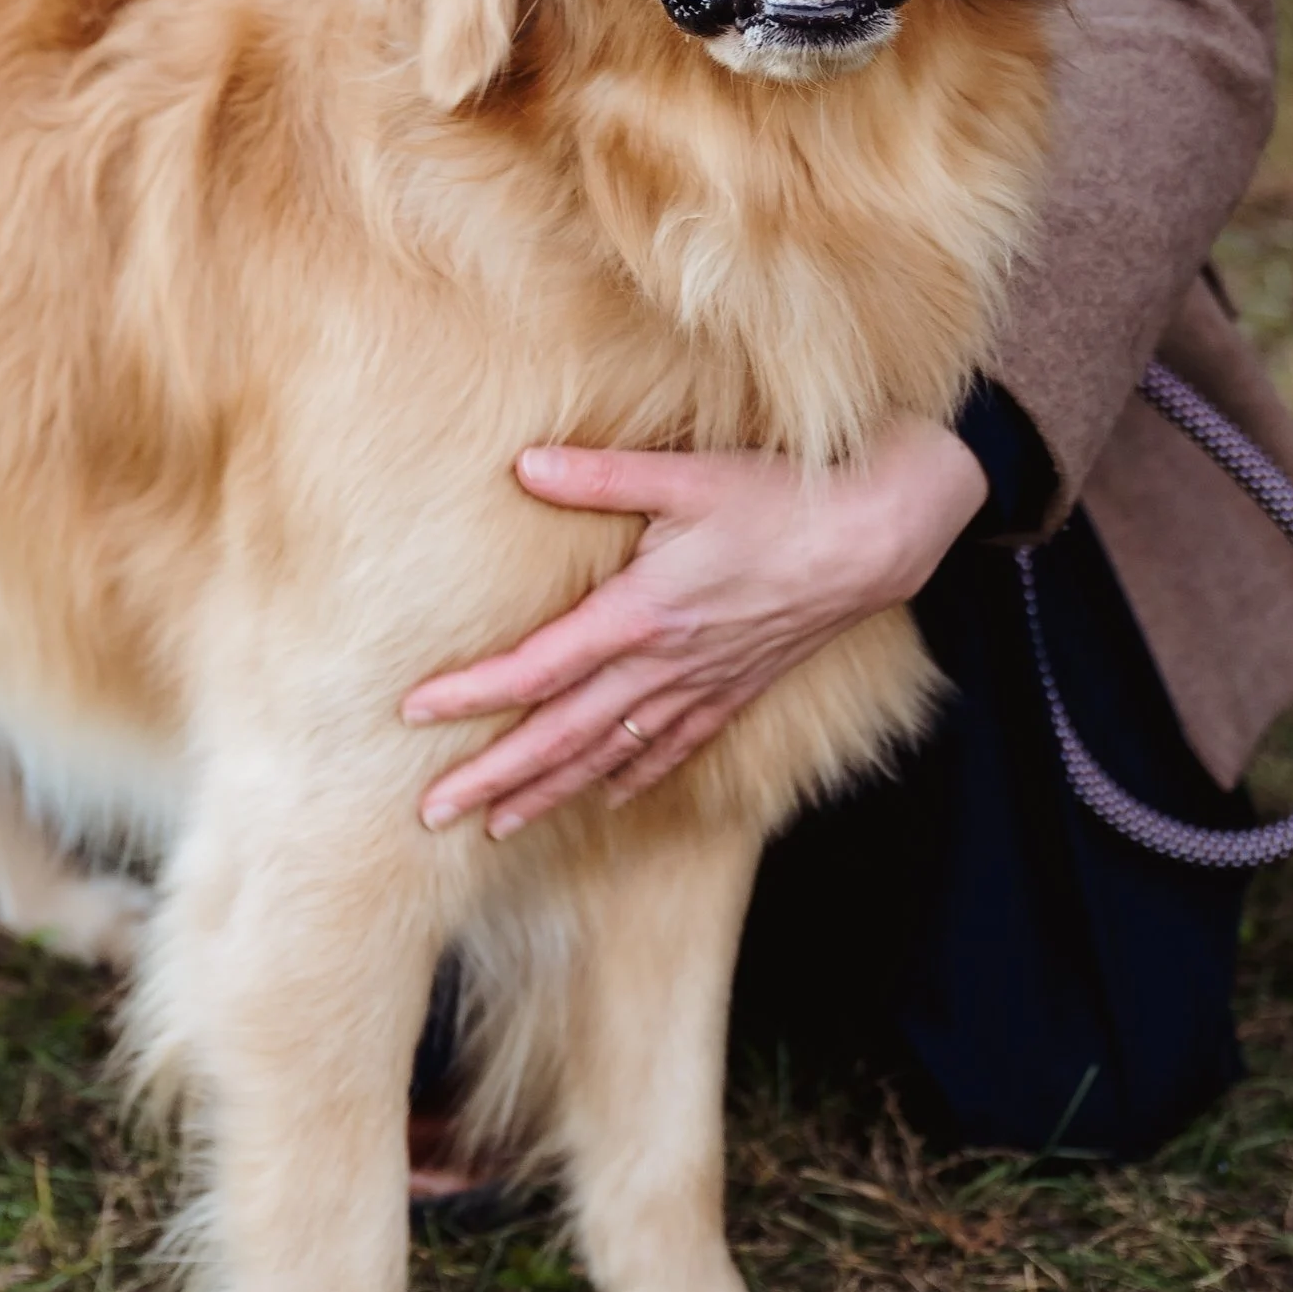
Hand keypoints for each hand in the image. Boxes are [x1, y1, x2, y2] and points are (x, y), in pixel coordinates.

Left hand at [403, 420, 991, 837]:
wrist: (878, 535)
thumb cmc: (782, 498)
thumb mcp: (687, 475)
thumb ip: (601, 476)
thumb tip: (524, 465)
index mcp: (642, 614)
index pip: (538, 669)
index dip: (472, 694)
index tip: (414, 714)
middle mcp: (665, 665)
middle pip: (562, 735)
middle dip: (495, 777)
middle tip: (431, 813)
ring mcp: (702, 686)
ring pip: (611, 756)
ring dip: (551, 793)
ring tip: (497, 827)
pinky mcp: (736, 689)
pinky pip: (674, 748)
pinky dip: (634, 777)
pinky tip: (609, 798)